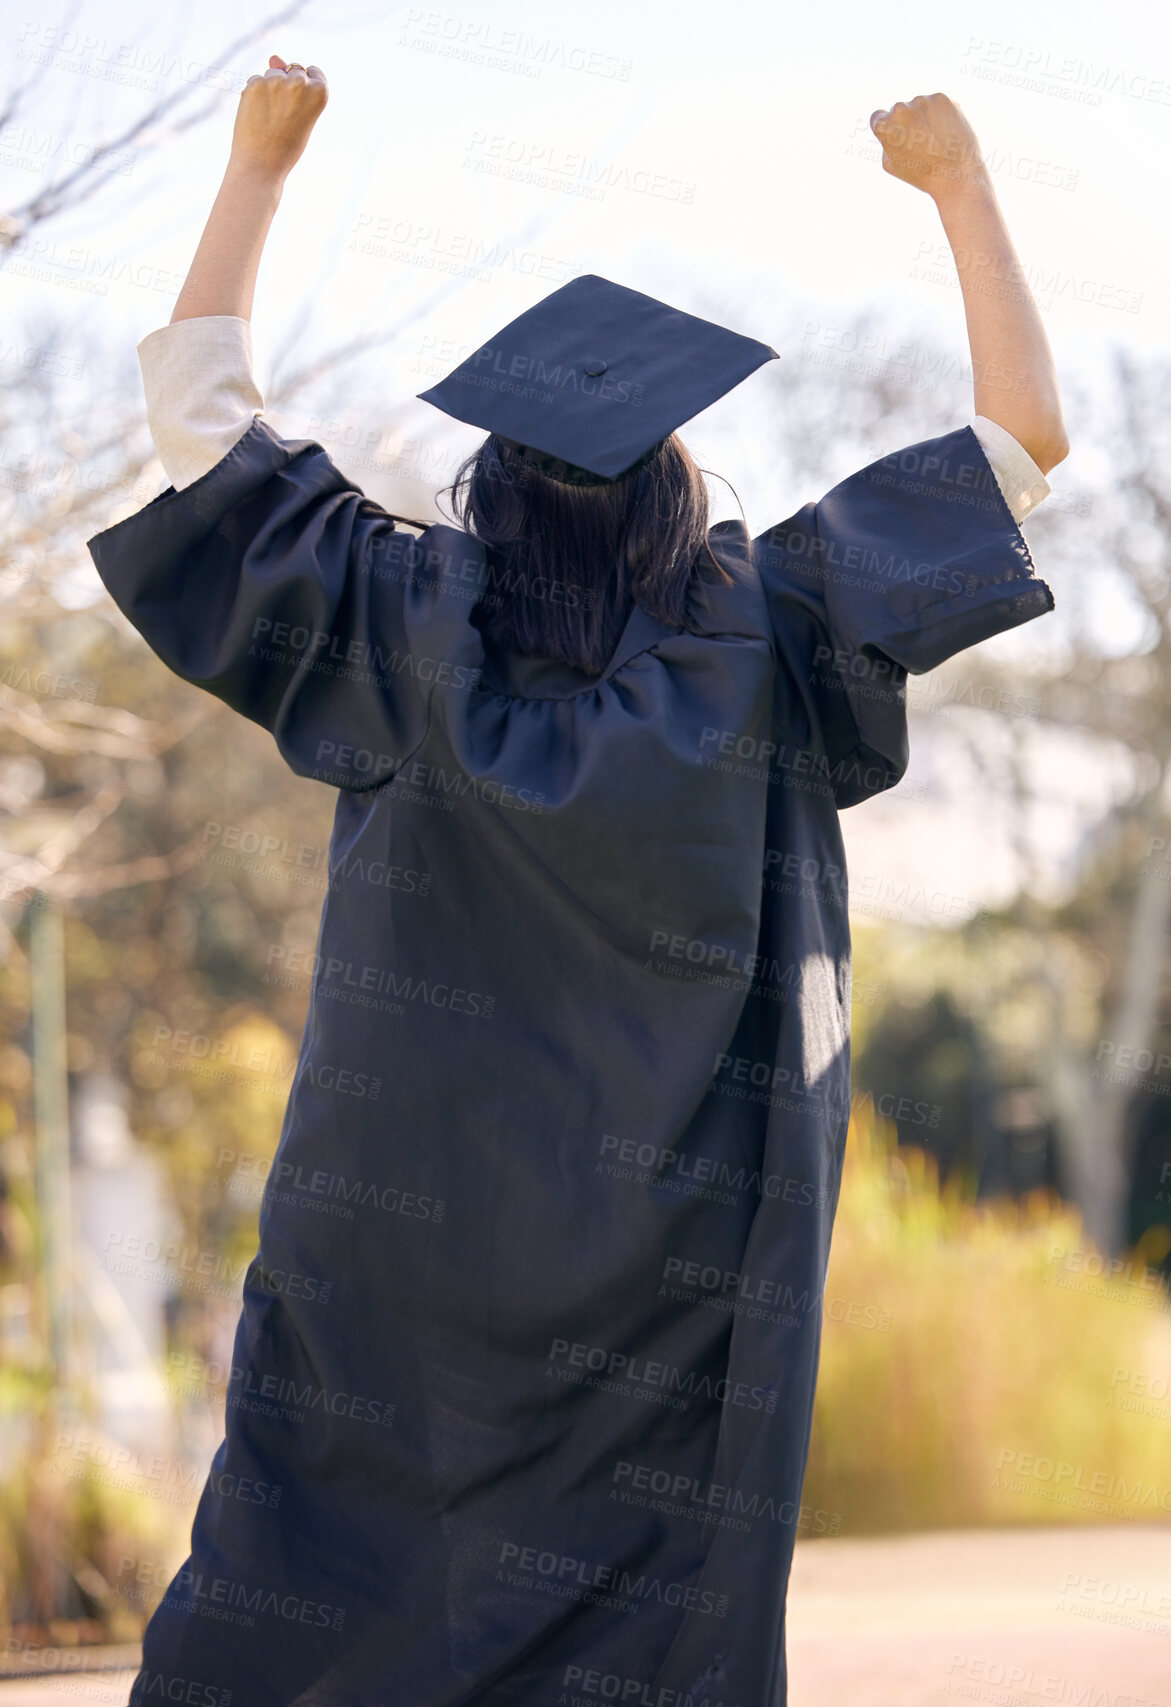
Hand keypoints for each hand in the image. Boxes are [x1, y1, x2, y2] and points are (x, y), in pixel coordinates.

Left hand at [230, 55, 328, 180]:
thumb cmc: (286, 145)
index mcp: (320, 92)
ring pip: (272, 74)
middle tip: (283, 118)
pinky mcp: (255, 83)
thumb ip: (292, 83)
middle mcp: (300, 82)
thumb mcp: (300, 114)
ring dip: (268, 90)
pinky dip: (254, 95)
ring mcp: (276, 81)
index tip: (299, 106)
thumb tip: (274, 57)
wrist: (262, 165)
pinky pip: (255, 80)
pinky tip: (256, 116)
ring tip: (269, 118)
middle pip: (291, 71)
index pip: (313, 72)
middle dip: (286, 88)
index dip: (304, 88)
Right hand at [869, 93, 989, 202]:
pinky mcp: (942, 98)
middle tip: (920, 143)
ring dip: (924, 118)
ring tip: (935, 140)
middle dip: (907, 123)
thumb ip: (887, 141)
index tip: (896, 137)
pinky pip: (936, 104)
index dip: (887, 128)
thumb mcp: (891, 164)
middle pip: (899, 110)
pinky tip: (946, 132)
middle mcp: (901, 107)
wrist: (956, 172)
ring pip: (919, 106)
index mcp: (885, 125)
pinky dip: (940, 115)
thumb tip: (893, 128)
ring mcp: (922, 100)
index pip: (878, 116)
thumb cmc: (921, 173)